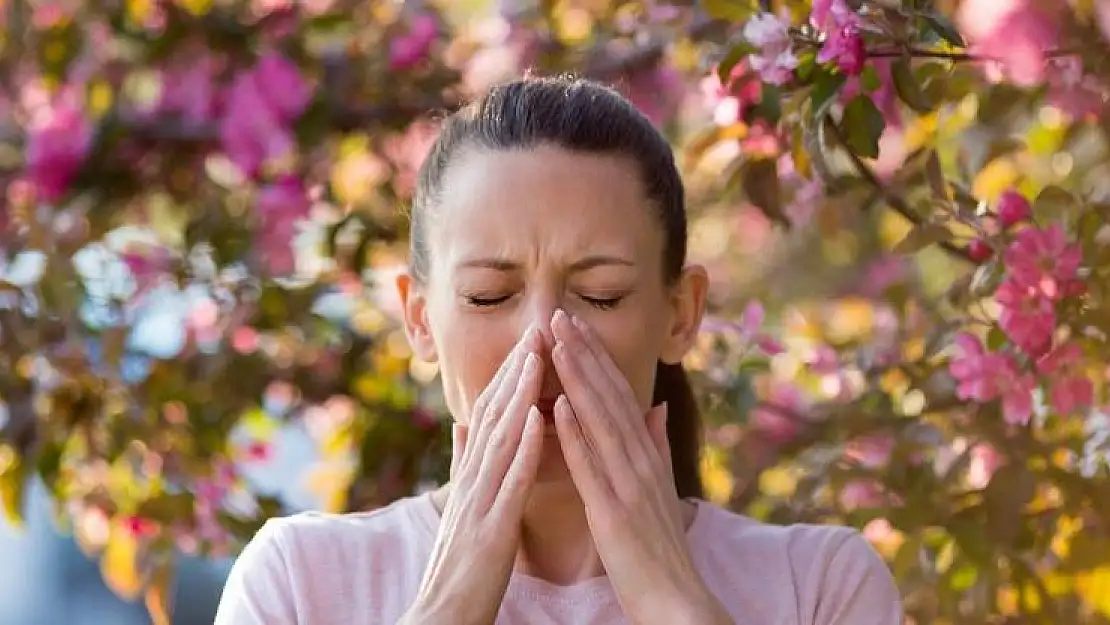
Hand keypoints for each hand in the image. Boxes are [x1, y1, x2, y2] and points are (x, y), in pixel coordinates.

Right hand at [403, 328, 545, 624]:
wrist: (440, 620)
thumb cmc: (460, 567)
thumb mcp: (461, 508)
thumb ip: (463, 464)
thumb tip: (461, 423)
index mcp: (472, 478)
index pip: (490, 416)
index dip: (508, 377)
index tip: (529, 341)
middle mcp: (472, 483)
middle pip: (493, 416)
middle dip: (515, 371)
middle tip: (536, 328)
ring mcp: (478, 504)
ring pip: (500, 439)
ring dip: (519, 394)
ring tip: (537, 355)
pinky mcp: (491, 531)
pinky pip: (509, 483)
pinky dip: (524, 447)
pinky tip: (540, 417)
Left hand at [549, 310, 730, 624]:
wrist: (676, 601)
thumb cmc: (660, 549)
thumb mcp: (661, 488)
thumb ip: (657, 444)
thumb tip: (654, 406)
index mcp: (647, 456)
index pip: (619, 396)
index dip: (596, 357)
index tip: (574, 324)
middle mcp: (641, 462)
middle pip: (609, 397)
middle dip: (583, 353)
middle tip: (559, 314)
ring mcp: (629, 485)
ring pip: (600, 421)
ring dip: (577, 379)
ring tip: (556, 342)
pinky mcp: (613, 513)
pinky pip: (592, 467)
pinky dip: (576, 434)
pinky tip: (558, 406)